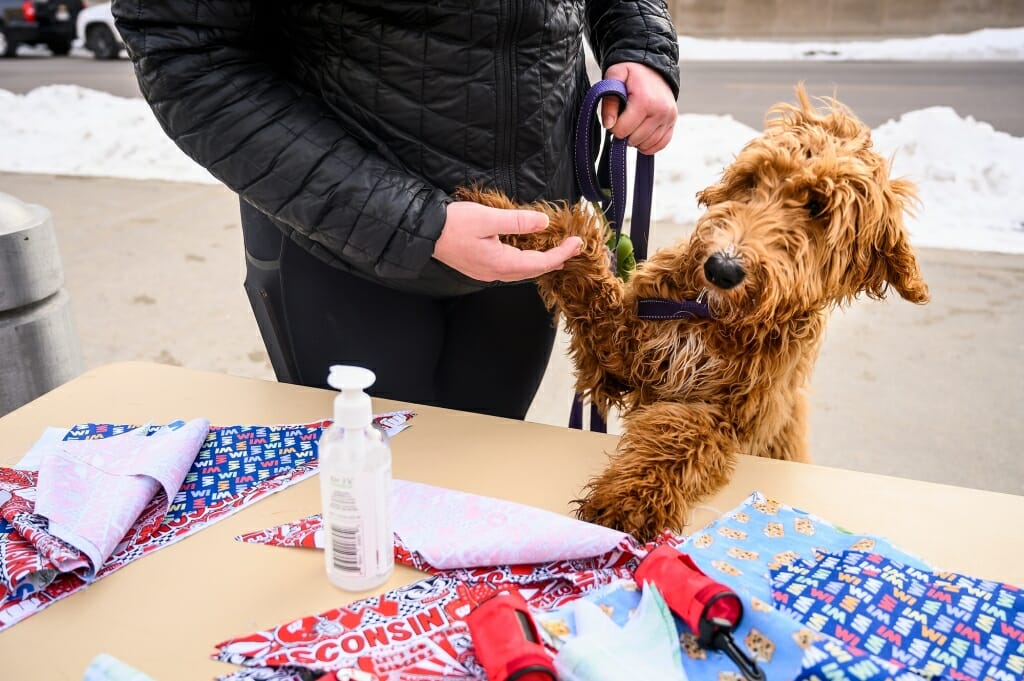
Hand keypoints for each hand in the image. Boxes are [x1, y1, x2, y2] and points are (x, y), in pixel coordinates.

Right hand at [433, 201, 582, 281]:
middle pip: (533, 271)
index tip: (578, 243)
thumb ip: (518, 221)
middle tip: (572, 248)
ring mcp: (486, 272)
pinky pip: (510, 267)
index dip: (562, 253)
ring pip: (522, 271)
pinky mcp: (480, 267)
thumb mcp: (488, 218)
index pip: (541, 263)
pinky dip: (526, 260)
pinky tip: (529, 252)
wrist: (424, 233)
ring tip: (557, 252)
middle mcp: (495, 273)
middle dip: (555, 259)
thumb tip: (544, 223)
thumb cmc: (453, 224)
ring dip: (541, 261)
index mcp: (501, 264)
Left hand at [601, 62, 677, 154]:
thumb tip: (609, 124)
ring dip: (636, 140)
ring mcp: (669, 118)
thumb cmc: (631, 72)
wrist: (652, 66)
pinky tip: (642, 135)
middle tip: (623, 119)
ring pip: (647, 145)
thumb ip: (608, 101)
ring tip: (632, 125)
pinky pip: (661, 144)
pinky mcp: (673, 122)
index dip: (613, 126)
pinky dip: (649, 144)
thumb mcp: (614, 77)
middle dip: (625, 133)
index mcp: (645, 100)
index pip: (622, 130)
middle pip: (634, 140)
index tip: (615, 116)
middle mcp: (660, 111)